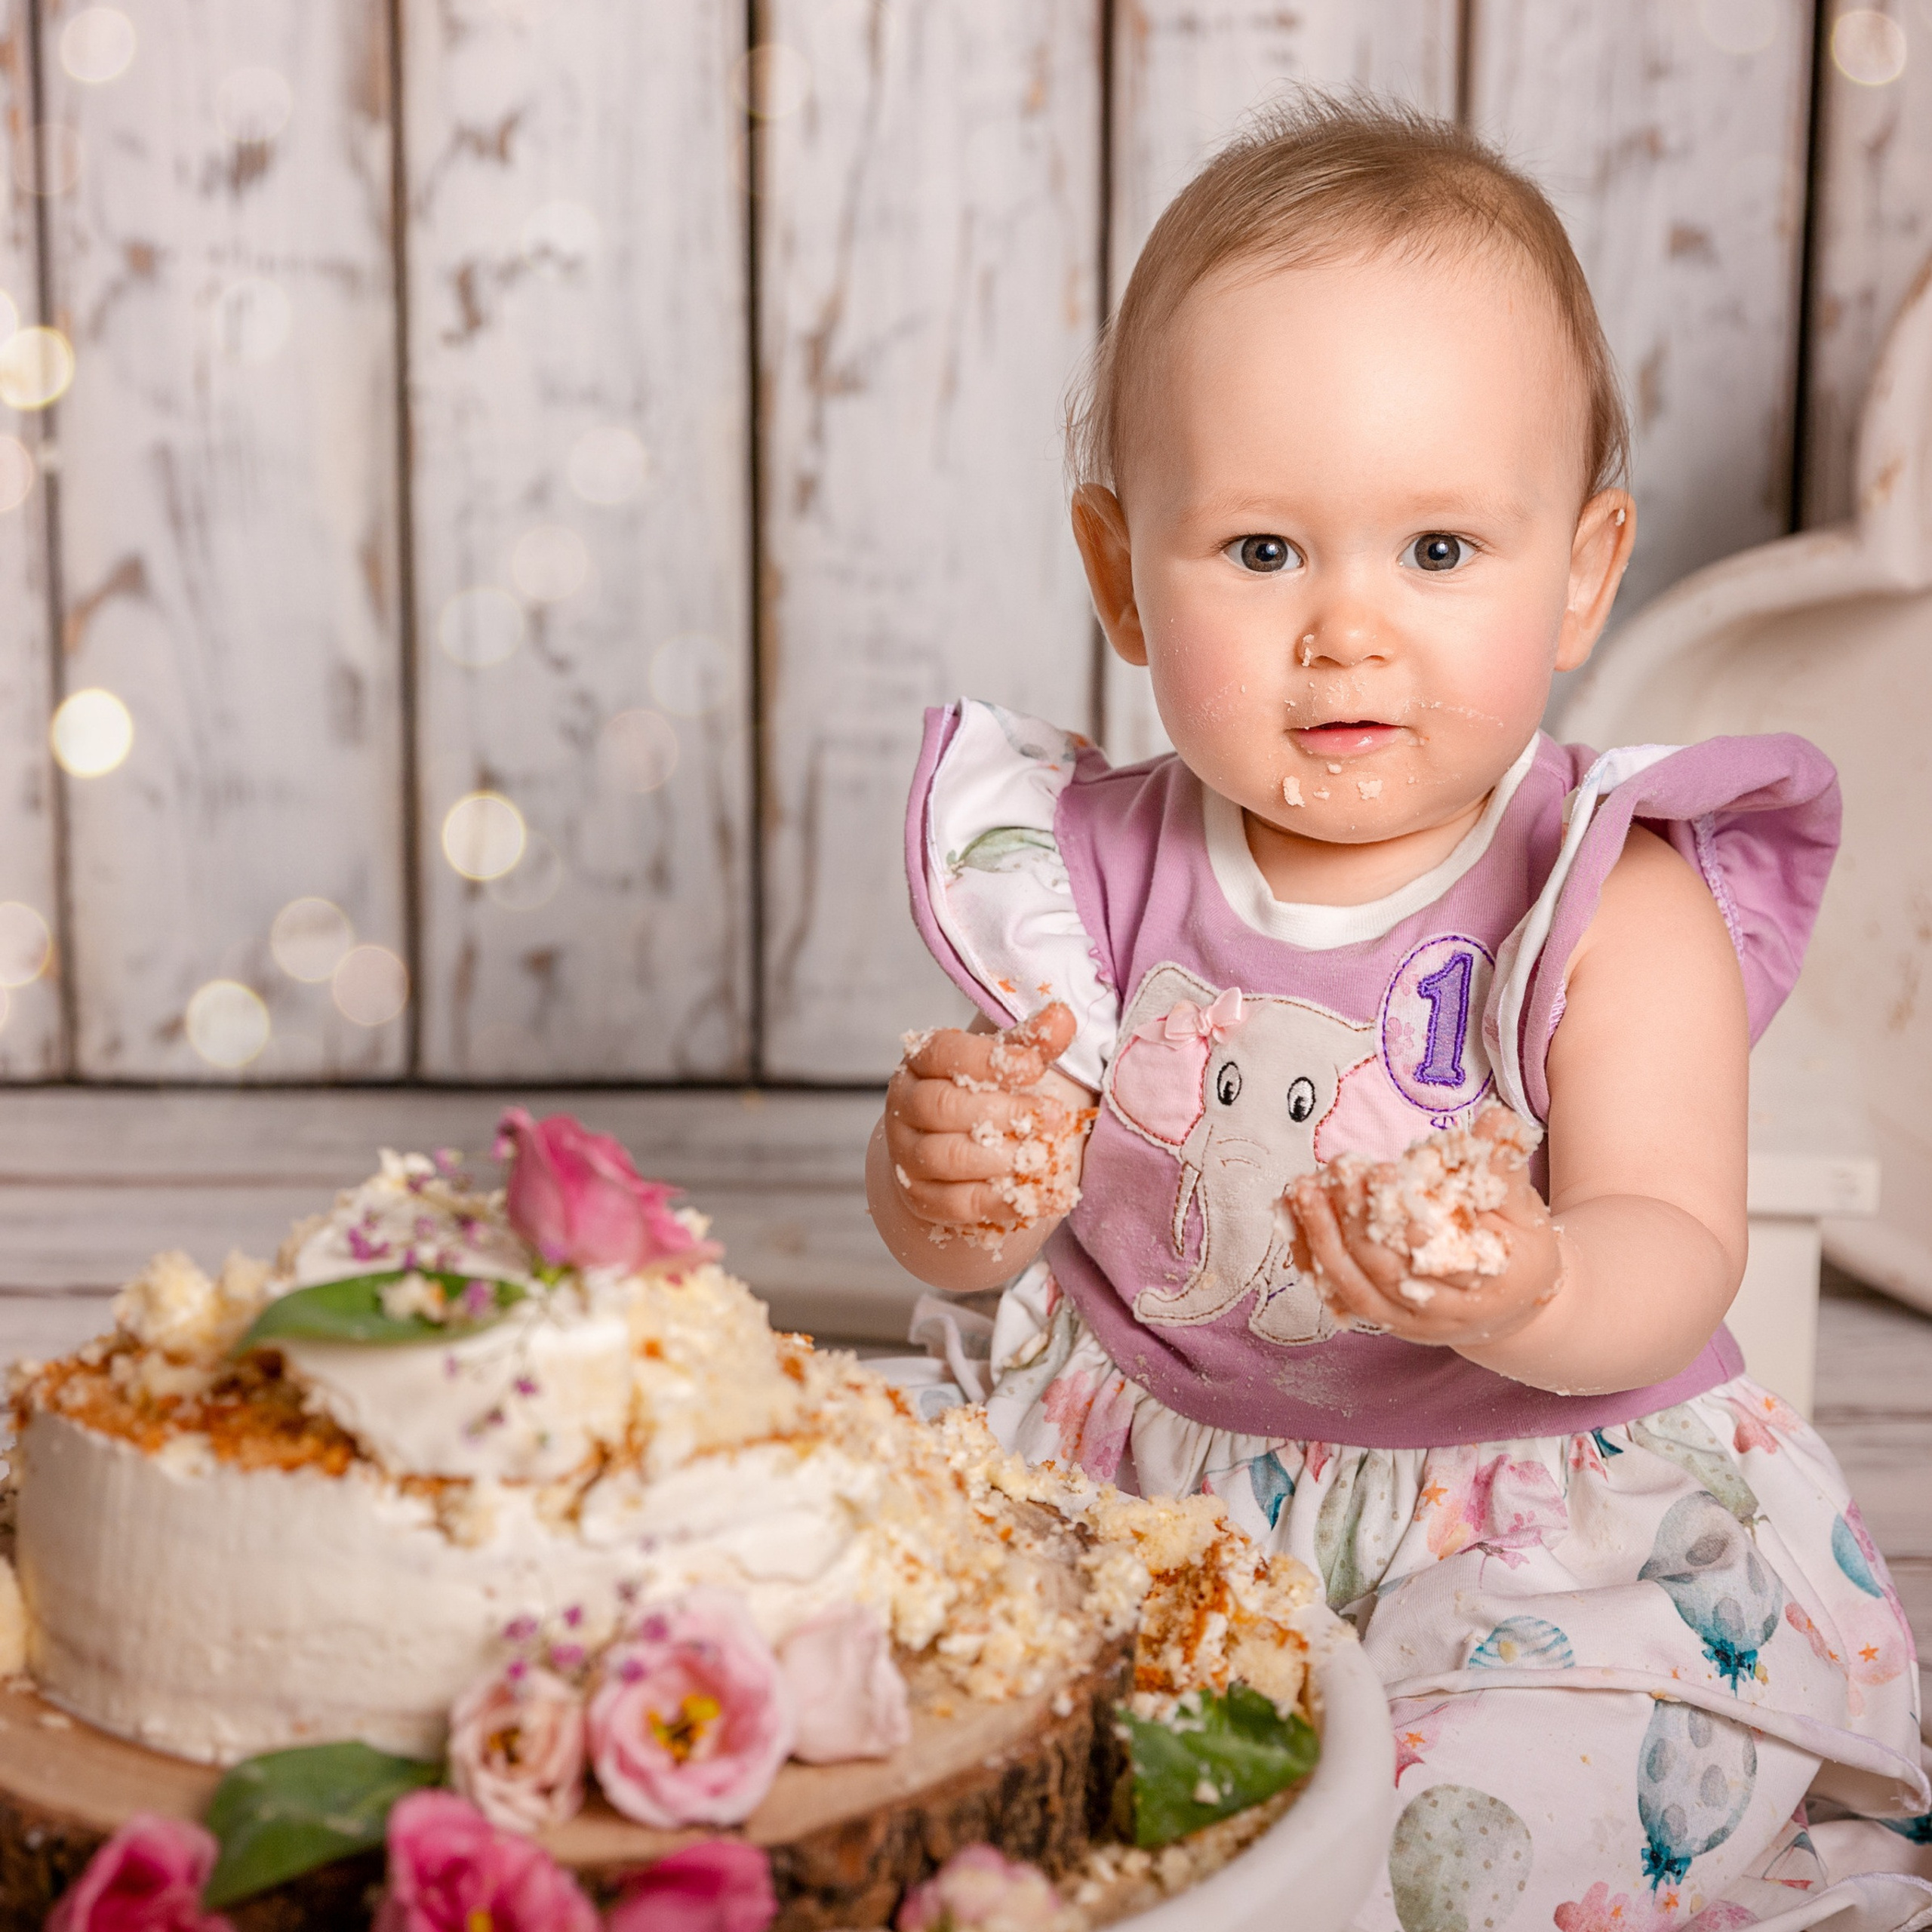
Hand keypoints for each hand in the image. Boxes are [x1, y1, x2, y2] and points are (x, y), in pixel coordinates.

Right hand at [882, 1004, 1090, 1243]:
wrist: (956, 1154)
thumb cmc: (984, 1097)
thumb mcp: (1008, 1064)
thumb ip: (1032, 1043)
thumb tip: (1061, 1016)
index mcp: (920, 1062)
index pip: (943, 1053)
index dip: (989, 1060)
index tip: (1035, 1067)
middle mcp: (905, 1106)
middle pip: (941, 1106)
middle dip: (1003, 1111)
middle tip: (1052, 1115)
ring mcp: (907, 1155)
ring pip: (946, 1156)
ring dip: (1003, 1157)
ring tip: (1045, 1155)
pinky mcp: (922, 1199)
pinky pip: (960, 1204)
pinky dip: (1008, 1202)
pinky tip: (1049, 1196)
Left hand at [1287, 1107, 1563, 1348]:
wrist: (1511, 1312)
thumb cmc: (1520, 1253)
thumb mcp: (1527, 1213)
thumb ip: (1506, 1169)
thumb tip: (1496, 1120)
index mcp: (1490, 1289)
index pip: (1442, 1259)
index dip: (1409, 1219)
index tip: (1384, 1173)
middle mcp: (1444, 1317)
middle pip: (1389, 1274)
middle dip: (1358, 1221)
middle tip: (1339, 1169)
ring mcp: (1407, 1325)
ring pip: (1354, 1289)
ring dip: (1323, 1238)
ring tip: (1304, 1189)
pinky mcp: (1379, 1322)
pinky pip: (1334, 1294)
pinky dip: (1310, 1256)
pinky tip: (1293, 1214)